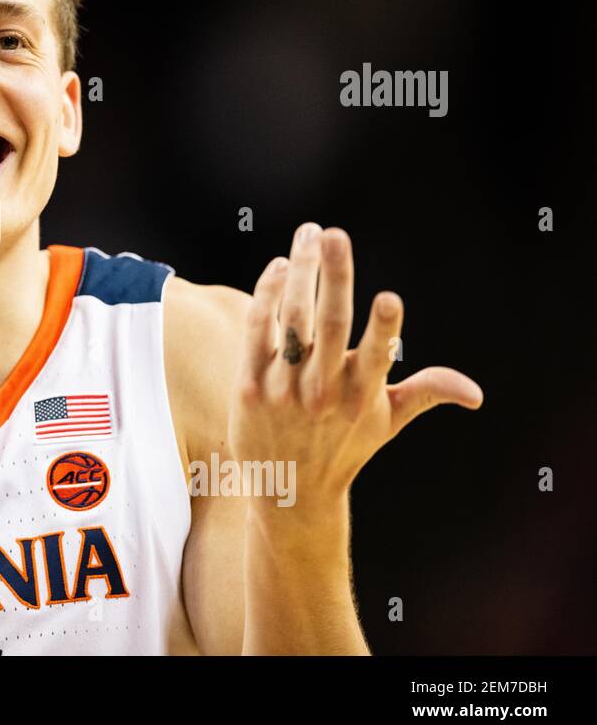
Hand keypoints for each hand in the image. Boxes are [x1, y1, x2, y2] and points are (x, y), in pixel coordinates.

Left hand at [229, 223, 482, 507]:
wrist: (289, 490)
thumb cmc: (344, 447)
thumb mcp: (387, 423)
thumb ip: (425, 393)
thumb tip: (475, 393)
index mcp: (361, 396)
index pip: (377, 358)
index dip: (384, 329)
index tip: (390, 298)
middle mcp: (322, 391)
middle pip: (329, 326)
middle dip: (334, 277)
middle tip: (334, 234)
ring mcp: (283, 388)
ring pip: (291, 320)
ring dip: (299, 273)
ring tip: (309, 235)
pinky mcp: (249, 386)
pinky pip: (257, 331)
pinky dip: (266, 297)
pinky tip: (279, 269)